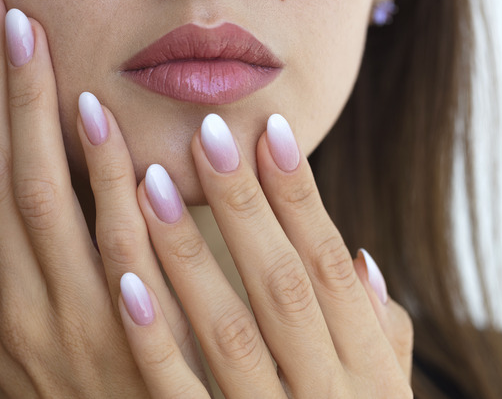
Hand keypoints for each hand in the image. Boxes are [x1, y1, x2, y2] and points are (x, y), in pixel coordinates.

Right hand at [0, 0, 205, 397]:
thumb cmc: (89, 388)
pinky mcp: (123, 336)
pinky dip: (98, 173)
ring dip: (26, 108)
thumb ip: (32, 264)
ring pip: (31, 194)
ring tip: (27, 33)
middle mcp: (3, 312)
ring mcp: (59, 326)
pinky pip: (108, 239)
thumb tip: (33, 175)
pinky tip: (94, 111)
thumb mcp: (39, 333)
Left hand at [116, 113, 413, 397]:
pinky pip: (177, 393)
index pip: (327, 267)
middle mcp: (324, 393)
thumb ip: (372, 332)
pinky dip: (154, 338)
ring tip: (148, 178)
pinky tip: (124, 279)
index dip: (300, 197)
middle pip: (279, 284)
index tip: (269, 129)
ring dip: (186, 252)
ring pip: (223, 328)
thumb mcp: (377, 394)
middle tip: (204, 130)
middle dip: (241, 204)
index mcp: (365, 371)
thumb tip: (357, 258)